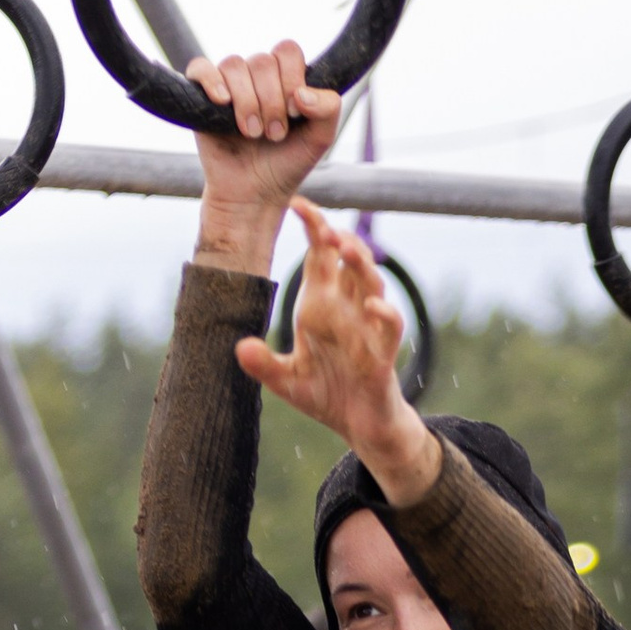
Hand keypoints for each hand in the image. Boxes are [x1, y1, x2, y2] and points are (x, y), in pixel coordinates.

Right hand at [190, 44, 340, 275]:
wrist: (254, 197)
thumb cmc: (285, 166)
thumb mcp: (319, 139)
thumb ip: (328, 108)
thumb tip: (301, 92)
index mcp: (283, 77)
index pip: (287, 51)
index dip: (291, 78)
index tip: (295, 113)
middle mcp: (256, 76)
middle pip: (262, 61)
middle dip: (271, 100)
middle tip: (274, 135)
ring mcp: (228, 85)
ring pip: (234, 66)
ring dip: (248, 102)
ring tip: (252, 134)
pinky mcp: (201, 99)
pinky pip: (200, 69)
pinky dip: (211, 80)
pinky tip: (222, 101)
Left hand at [237, 201, 432, 495]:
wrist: (358, 426)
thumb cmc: (326, 394)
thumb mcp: (286, 382)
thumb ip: (264, 365)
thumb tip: (240, 347)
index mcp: (320, 305)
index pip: (319, 256)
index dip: (312, 228)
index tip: (297, 204)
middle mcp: (346, 308)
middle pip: (347, 260)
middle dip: (339, 239)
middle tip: (323, 227)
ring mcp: (368, 327)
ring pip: (372, 283)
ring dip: (361, 265)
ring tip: (347, 249)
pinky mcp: (384, 353)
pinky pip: (391, 326)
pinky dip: (385, 314)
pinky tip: (374, 306)